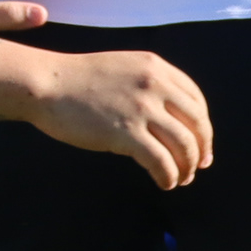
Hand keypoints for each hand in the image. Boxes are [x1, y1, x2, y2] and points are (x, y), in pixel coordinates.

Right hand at [28, 51, 211, 190]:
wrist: (46, 84)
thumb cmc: (78, 80)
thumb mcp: (124, 69)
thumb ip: (149, 85)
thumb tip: (170, 120)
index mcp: (157, 67)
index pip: (196, 100)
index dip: (203, 126)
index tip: (201, 144)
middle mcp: (155, 85)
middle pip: (197, 123)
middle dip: (201, 149)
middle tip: (198, 166)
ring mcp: (142, 108)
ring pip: (184, 145)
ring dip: (187, 167)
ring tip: (181, 179)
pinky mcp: (126, 133)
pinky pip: (161, 161)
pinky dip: (169, 176)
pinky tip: (165, 183)